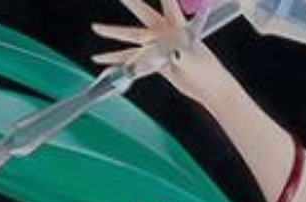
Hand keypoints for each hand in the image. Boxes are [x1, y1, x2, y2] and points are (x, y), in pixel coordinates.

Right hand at [91, 0, 228, 101]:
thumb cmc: (207, 72)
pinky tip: (101, 58)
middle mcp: (166, 34)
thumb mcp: (192, 62)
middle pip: (144, 13)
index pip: (169, 4)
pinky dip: (116, 60)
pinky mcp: (154, 62)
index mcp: (179, 27)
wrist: (209, 89)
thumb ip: (177, 57)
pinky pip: (131, 59)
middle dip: (131, 2)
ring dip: (113, 34)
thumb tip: (164, 56)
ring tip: (96, 27)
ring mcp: (159, 47)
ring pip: (132, 37)